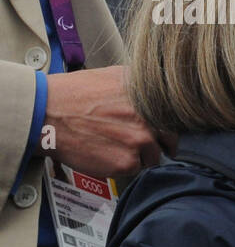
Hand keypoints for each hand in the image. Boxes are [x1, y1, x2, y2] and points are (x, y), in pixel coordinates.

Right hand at [45, 66, 162, 178]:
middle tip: (138, 141)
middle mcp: (151, 119)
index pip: (175, 116)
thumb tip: (157, 92)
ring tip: (114, 145)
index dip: (168, 124)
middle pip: (170, 139)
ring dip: (140, 155)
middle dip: (159, 142)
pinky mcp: (127, 162)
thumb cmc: (75, 94)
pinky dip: (123, 165)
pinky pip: (135, 169)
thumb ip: (140, 87)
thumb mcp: (114, 76)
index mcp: (150, 98)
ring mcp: (141, 142)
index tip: (163, 130)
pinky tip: (105, 153)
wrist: (46, 114)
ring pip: (152, 157)